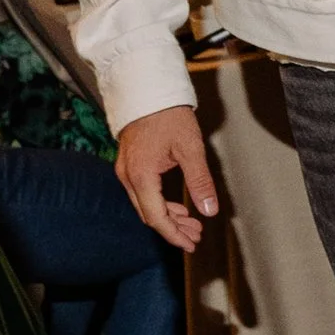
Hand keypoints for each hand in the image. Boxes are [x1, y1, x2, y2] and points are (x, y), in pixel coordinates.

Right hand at [115, 102, 218, 250]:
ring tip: (191, 223)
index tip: (191, 244)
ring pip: (145, 205)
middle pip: (149, 214)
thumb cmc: (168, 115)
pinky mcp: (128, 164)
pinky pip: (142, 193)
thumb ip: (199, 181)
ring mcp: (125, 170)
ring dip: (167, 216)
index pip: (156, 217)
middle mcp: (128, 176)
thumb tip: (209, 210)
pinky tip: (177, 205)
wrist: (146, 89)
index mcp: (141, 175)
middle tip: (196, 235)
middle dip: (173, 228)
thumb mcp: (190, 148)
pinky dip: (159, 203)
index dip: (174, 235)